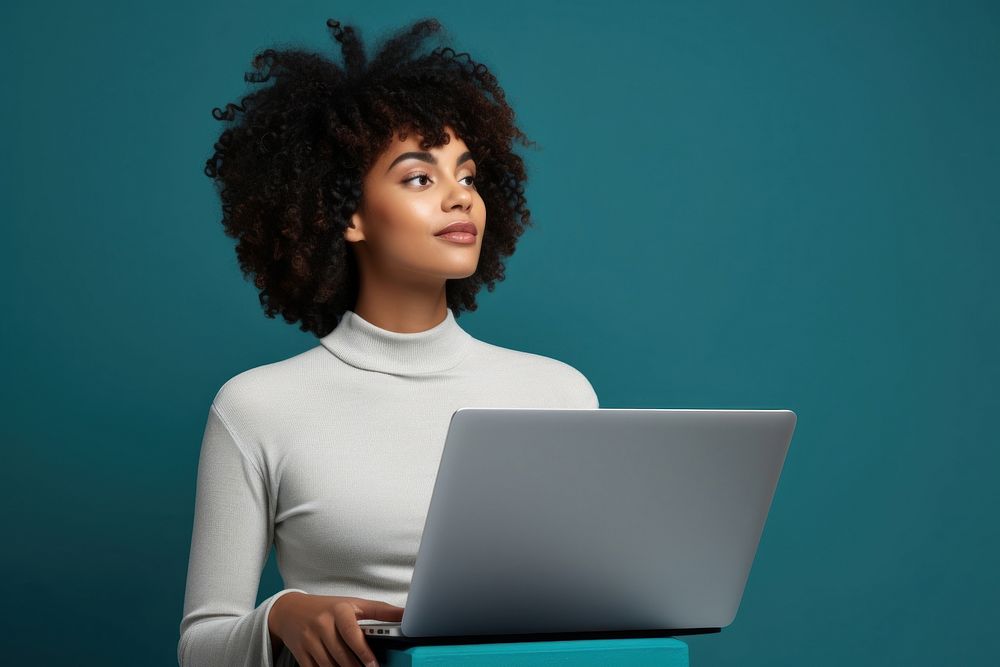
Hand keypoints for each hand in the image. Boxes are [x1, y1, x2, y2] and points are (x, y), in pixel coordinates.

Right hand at [268, 592, 403, 666]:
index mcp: (338, 610)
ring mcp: (309, 640)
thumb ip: (380, 610)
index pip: (351, 632)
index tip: (373, 665)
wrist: (290, 611)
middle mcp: (322, 624)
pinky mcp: (300, 653)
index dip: (363, 651)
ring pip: (329, 665)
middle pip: (341, 654)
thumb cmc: (327, 607)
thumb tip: (405, 615)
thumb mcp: (353, 603)